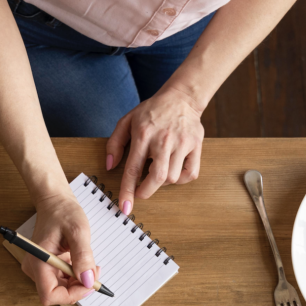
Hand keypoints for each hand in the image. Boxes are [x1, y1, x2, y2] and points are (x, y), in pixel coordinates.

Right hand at [21, 191, 98, 305]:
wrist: (55, 202)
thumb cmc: (63, 212)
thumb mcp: (78, 231)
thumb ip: (83, 257)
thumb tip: (88, 281)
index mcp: (38, 261)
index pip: (50, 295)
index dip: (71, 295)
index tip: (88, 283)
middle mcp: (34, 268)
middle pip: (57, 294)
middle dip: (78, 287)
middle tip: (94, 272)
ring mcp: (39, 268)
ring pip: (61, 289)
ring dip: (78, 282)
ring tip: (88, 263)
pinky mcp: (45, 267)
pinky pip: (61, 281)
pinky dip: (75, 276)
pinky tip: (80, 262)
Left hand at [106, 85, 204, 214]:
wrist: (181, 97)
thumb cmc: (151, 111)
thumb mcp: (126, 121)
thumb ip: (114, 144)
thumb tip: (109, 166)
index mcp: (143, 134)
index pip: (133, 169)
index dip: (128, 191)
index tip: (125, 208)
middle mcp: (163, 140)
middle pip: (157, 178)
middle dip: (146, 192)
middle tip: (140, 192)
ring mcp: (182, 143)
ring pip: (172, 178)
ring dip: (162, 182)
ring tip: (157, 170)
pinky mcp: (196, 145)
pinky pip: (190, 174)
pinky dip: (180, 179)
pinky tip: (173, 170)